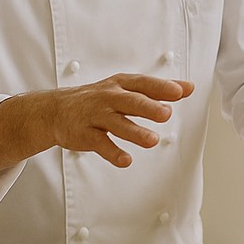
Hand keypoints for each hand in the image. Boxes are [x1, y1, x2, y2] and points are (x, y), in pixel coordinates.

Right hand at [48, 74, 194, 166]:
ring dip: (135, 132)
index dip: (162, 87)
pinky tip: (125, 160)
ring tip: (151, 140)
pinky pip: (100, 144)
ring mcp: (96, 116)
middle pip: (131, 101)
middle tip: (166, 113)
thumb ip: (156, 90)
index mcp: (121, 85)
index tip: (181, 91)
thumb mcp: (125, 88)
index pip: (143, 84)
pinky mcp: (85, 135)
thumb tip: (187, 88)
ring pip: (117, 124)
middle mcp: (108, 98)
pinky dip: (113, 152)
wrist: (56, 110)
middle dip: (148, 107)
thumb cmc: (98, 99)